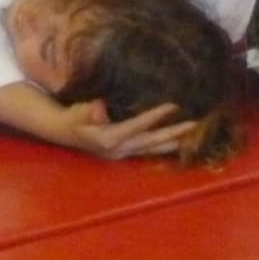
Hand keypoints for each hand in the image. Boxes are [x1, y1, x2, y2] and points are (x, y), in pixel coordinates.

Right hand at [57, 99, 197, 159]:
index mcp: (109, 138)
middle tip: (194, 125)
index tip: (174, 106)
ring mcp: (122, 153)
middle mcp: (119, 150)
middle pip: (150, 142)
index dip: (155, 116)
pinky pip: (147, 150)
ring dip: (171, 143)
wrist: (64, 131)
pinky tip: (174, 143)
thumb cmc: (73, 117)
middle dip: (172, 134)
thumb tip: (98, 107)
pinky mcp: (124, 153)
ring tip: (190, 137)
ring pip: (151, 149)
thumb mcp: (79, 112)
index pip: (137, 126)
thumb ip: (90, 111)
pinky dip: (161, 146)